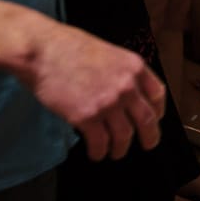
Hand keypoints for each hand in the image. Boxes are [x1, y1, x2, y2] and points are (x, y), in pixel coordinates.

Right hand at [22, 22, 165, 160]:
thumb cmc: (68, 46)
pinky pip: (100, 142)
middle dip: (150, 137)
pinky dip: (100, 152)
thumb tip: (126, 92)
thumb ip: (121, 73)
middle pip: (147, 119)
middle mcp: (127, 86)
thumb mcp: (108, 53)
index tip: (154, 119)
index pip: (157, 95)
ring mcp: (108, 103)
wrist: (42, 50)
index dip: (157, 111)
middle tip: (149, 145)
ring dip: (121, 148)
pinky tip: (97, 154)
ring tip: (116, 153)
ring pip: (124, 135)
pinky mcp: (86, 117)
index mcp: (134, 67)